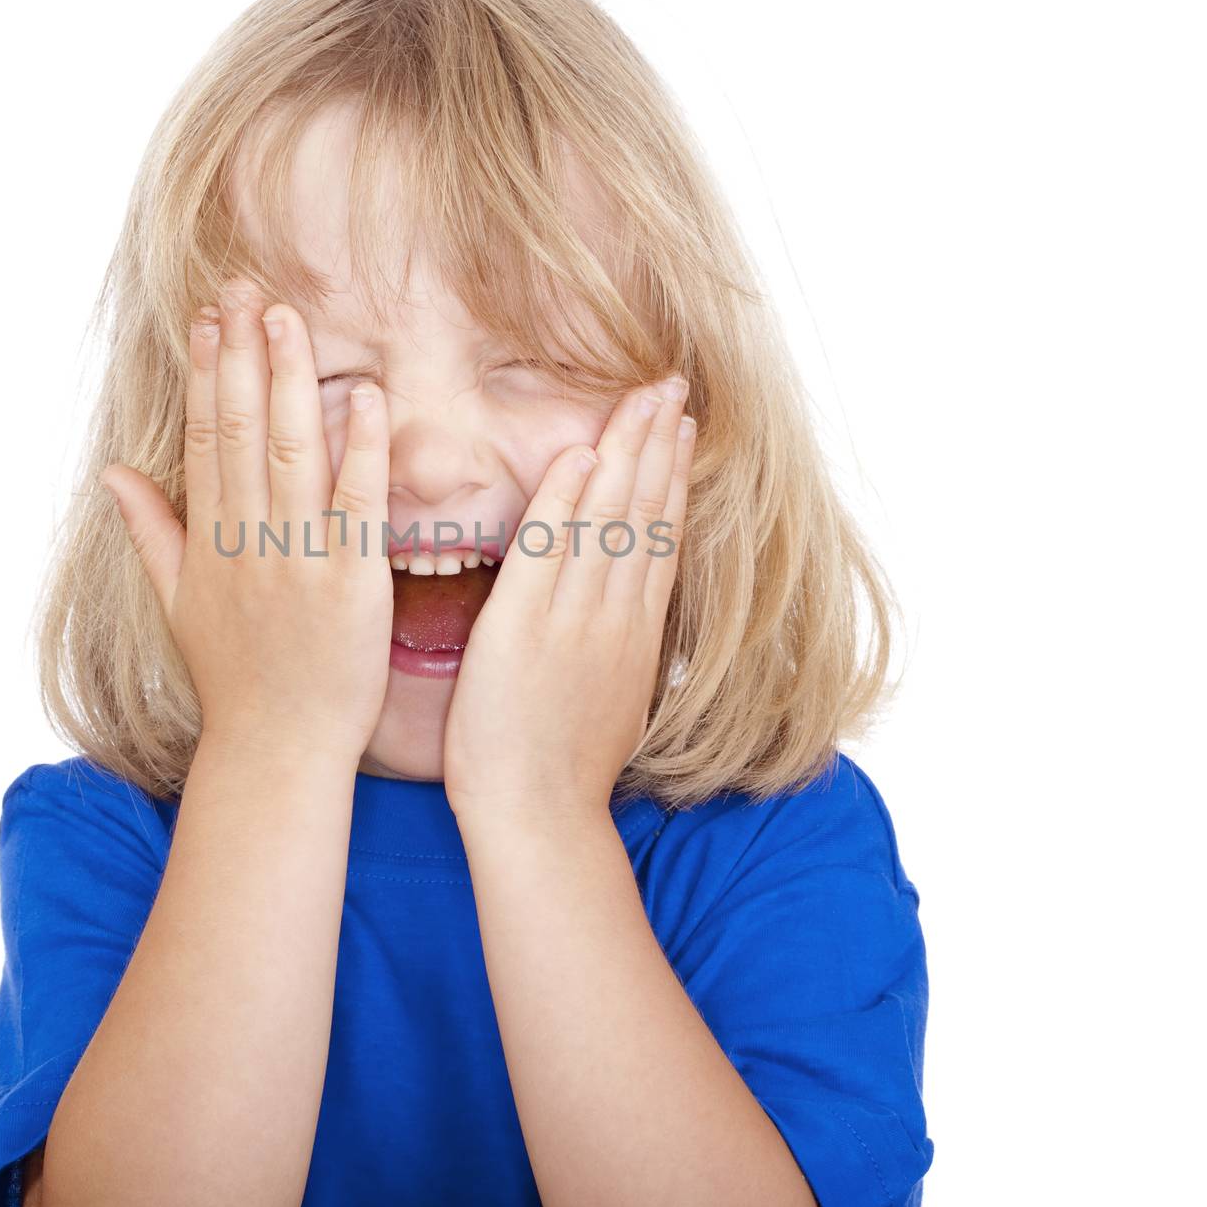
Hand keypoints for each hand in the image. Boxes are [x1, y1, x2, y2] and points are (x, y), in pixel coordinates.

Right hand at [99, 281, 393, 769]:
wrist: (277, 747)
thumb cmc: (234, 678)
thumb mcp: (176, 603)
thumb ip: (150, 530)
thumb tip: (113, 472)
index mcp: (209, 540)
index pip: (205, 438)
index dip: (208, 373)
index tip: (209, 317)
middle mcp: (248, 539)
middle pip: (242, 429)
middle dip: (243, 355)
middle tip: (246, 289)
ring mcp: (298, 557)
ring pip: (293, 452)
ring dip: (291, 380)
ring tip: (289, 318)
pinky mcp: (350, 581)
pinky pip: (355, 503)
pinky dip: (362, 449)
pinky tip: (368, 397)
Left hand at [442, 375, 695, 824]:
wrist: (537, 819)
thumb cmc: (562, 770)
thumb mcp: (612, 702)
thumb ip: (619, 650)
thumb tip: (628, 619)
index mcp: (633, 632)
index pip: (658, 536)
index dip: (671, 477)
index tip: (683, 429)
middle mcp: (613, 616)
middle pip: (644, 513)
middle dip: (659, 444)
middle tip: (672, 387)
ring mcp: (573, 619)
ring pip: (609, 519)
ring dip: (627, 452)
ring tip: (644, 399)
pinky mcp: (523, 626)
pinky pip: (548, 550)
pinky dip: (566, 501)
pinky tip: (580, 455)